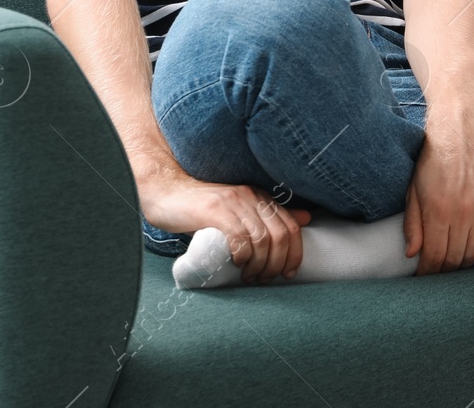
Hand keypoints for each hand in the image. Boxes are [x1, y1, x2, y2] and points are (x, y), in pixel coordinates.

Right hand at [137, 160, 310, 284]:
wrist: (167, 193)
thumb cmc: (202, 210)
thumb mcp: (239, 211)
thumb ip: (267, 216)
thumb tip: (306, 218)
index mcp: (260, 198)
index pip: (291, 226)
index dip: (295, 253)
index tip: (288, 273)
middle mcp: (251, 196)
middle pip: (280, 235)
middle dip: (277, 264)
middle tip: (264, 279)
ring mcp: (233, 202)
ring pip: (262, 239)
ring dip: (259, 265)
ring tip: (249, 276)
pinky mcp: (215, 210)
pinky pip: (239, 237)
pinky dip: (242, 256)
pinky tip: (236, 263)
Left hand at [403, 117, 473, 274]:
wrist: (461, 132)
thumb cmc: (433, 160)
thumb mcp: (414, 190)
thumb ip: (413, 223)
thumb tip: (412, 253)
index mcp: (438, 210)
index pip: (434, 255)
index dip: (428, 272)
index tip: (425, 277)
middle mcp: (462, 213)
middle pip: (455, 258)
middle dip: (444, 271)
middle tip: (440, 273)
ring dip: (464, 264)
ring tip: (456, 265)